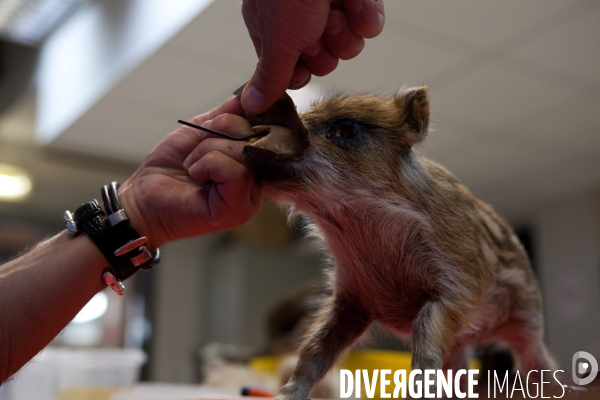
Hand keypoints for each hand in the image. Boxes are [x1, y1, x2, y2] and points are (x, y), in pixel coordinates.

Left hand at [117, 96, 264, 248]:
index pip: (268, 129)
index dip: (243, 118)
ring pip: (245, 152)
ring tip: (193, 164)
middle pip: (257, 137)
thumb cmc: (172, 167)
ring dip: (208, 149)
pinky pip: (236, 172)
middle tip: (197, 149)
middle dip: (221, 131)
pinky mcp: (238, 210)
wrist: (145, 197)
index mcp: (256, 162)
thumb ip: (228, 115)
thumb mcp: (202, 130)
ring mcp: (251, 198)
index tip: (214, 126)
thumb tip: (248, 96)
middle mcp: (260, 182)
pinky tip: (196, 174)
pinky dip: (208, 164)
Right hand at [241, 0, 384, 112]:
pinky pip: (370, 26)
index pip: (294, 71)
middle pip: (324, 62)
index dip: (301, 70)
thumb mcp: (278, 40)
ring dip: (344, 31)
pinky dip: (365, 14)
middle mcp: (303, 21)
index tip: (299, 59)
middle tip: (315, 28)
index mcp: (275, 30)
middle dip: (324, 49)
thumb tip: (249, 106)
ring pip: (349, 47)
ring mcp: (332, 8)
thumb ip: (270, 77)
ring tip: (333, 7)